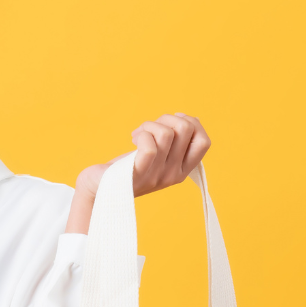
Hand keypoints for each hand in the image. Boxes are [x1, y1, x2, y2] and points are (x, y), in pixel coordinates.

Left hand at [67, 113, 211, 232]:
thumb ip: (175, 142)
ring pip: (167, 133)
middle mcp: (173, 174)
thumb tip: (189, 117)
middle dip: (168, 118)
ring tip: (139, 133)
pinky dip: (142, 134)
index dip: (193, 123)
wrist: (101, 189)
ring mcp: (157, 176)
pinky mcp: (138, 173)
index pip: (204, 142)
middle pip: (186, 130)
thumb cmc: (128, 167)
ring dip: (150, 124)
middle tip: (151, 127)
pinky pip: (150, 147)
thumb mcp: (159, 156)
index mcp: (182, 171)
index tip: (174, 122)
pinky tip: (134, 139)